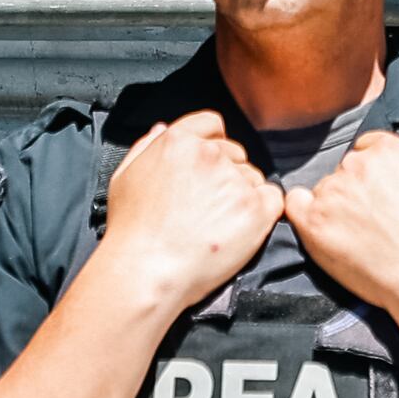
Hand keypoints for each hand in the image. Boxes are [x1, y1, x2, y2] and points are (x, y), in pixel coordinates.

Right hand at [98, 110, 285, 317]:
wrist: (146, 272)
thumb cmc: (132, 232)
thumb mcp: (124, 177)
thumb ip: (146, 147)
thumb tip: (162, 129)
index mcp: (178, 141)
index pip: (212, 125)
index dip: (213, 144)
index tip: (209, 166)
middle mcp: (210, 154)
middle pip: (235, 153)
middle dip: (227, 173)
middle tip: (209, 204)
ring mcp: (235, 181)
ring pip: (253, 177)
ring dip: (242, 195)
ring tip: (218, 223)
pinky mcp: (255, 209)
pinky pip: (273, 198)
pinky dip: (264, 211)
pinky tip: (242, 226)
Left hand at [283, 128, 398, 324]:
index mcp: (385, 149)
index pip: (368, 148)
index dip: (376, 172)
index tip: (382, 194)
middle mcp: (354, 166)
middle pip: (345, 168)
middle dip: (357, 188)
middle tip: (375, 217)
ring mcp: (331, 194)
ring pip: (325, 189)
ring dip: (336, 205)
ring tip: (359, 233)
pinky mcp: (314, 223)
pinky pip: (294, 203)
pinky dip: (302, 209)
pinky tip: (318, 223)